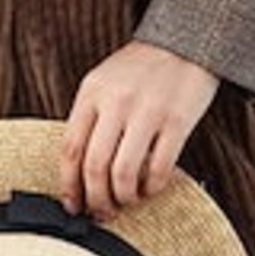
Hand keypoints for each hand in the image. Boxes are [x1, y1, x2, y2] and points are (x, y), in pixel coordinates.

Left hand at [59, 39, 219, 220]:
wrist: (186, 43)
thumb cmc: (141, 68)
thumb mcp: (105, 81)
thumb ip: (91, 117)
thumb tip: (78, 172)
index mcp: (92, 91)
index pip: (70, 148)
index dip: (69, 185)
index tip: (73, 205)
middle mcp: (116, 100)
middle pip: (94, 166)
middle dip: (96, 200)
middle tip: (102, 212)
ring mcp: (147, 110)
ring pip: (123, 173)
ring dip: (123, 198)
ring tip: (127, 200)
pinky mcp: (177, 120)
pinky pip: (158, 169)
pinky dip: (151, 188)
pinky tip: (151, 186)